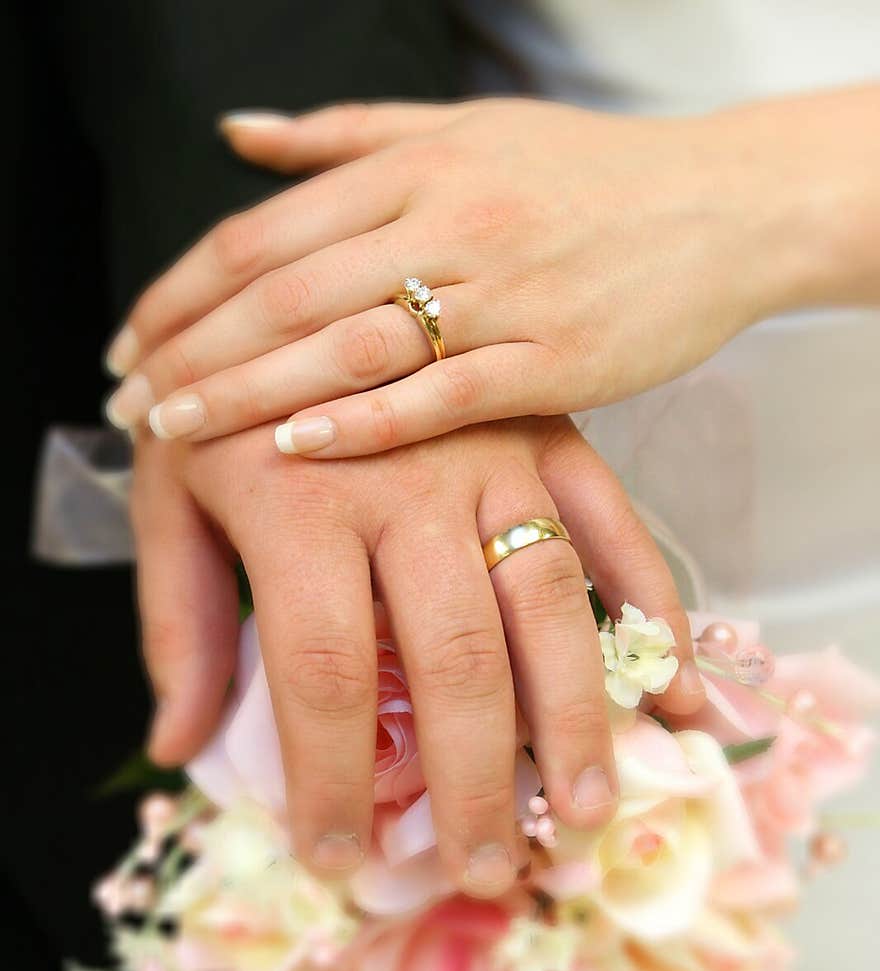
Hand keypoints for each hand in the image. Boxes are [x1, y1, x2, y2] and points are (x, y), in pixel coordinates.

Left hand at [105, 95, 807, 449]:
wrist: (722, 206)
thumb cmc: (584, 174)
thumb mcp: (462, 126)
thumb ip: (344, 134)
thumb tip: (236, 134)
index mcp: (415, 163)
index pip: (262, 232)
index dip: (181, 293)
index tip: (129, 344)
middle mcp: (448, 220)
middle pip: (286, 292)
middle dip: (193, 352)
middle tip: (132, 405)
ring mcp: (504, 291)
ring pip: (351, 344)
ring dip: (252, 393)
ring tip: (181, 432)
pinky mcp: (557, 360)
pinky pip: (446, 395)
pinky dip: (369, 423)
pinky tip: (301, 448)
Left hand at [131, 416, 703, 892]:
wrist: (297, 266)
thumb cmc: (222, 399)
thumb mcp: (168, 494)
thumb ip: (176, 622)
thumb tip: (180, 747)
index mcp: (300, 501)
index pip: (324, 672)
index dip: (332, 780)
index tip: (339, 856)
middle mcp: (410, 482)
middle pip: (455, 660)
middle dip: (471, 784)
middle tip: (485, 871)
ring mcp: (496, 456)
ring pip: (550, 607)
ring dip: (574, 722)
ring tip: (579, 815)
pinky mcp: (554, 437)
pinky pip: (618, 531)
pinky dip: (654, 614)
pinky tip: (673, 695)